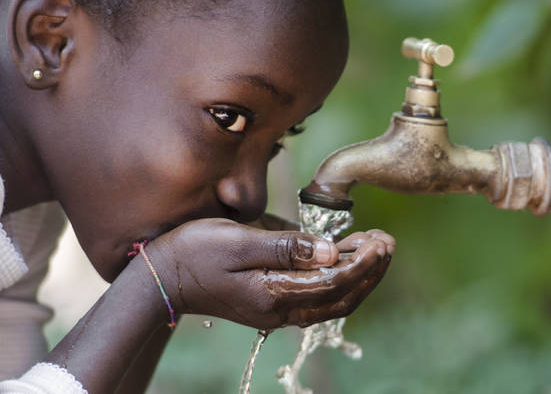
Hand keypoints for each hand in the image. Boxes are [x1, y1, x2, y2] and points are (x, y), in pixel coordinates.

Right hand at [142, 219, 394, 328]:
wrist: (163, 277)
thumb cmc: (196, 251)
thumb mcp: (239, 240)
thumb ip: (286, 247)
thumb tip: (331, 251)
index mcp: (274, 294)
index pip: (334, 283)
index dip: (363, 263)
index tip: (381, 241)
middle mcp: (281, 309)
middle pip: (341, 298)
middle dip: (370, 271)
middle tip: (387, 241)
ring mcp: (278, 310)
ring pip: (333, 301)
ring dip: (359, 276)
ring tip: (376, 247)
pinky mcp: (274, 302)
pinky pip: (318, 296)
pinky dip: (340, 279)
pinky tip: (348, 256)